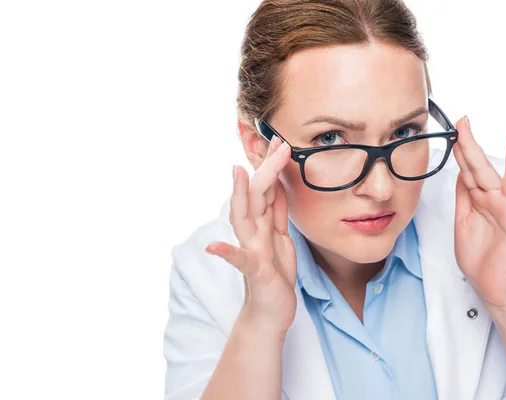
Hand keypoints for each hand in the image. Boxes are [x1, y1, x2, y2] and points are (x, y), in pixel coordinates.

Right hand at [205, 136, 296, 334]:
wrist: (271, 311)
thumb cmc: (274, 271)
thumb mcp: (280, 234)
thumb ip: (276, 209)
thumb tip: (277, 180)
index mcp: (262, 222)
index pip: (265, 187)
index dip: (269, 162)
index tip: (276, 137)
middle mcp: (253, 232)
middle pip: (255, 195)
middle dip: (263, 168)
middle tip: (275, 142)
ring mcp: (251, 249)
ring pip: (244, 218)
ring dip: (240, 195)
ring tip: (237, 172)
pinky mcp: (254, 271)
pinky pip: (238, 260)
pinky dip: (225, 253)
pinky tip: (212, 247)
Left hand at [452, 116, 505, 311]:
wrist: (491, 285)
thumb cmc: (478, 256)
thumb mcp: (463, 222)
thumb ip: (464, 198)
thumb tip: (460, 173)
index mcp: (479, 200)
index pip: (468, 171)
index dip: (461, 152)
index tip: (454, 131)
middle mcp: (495, 200)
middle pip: (482, 167)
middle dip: (471, 144)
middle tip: (463, 121)